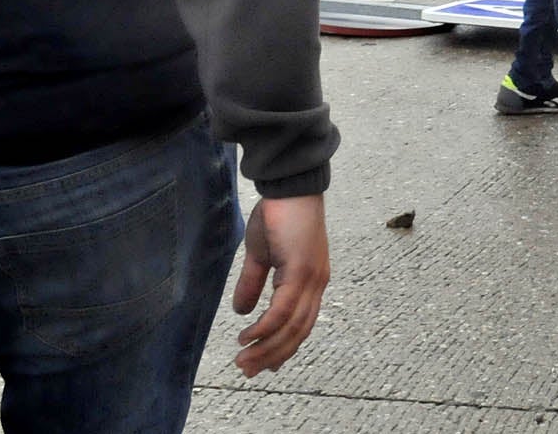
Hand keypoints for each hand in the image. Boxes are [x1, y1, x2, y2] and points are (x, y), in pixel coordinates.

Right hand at [231, 195, 329, 375]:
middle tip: (247, 371)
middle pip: (298, 332)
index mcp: (310, 282)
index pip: (300, 325)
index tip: (263, 367)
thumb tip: (240, 311)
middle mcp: (316, 284)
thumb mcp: (261, 256)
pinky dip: (266, 327)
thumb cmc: (278, 216)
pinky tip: (247, 337)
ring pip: (292, 326)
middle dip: (272, 355)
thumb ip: (254, 283)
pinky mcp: (301, 270)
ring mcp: (312, 278)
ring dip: (266, 348)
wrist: (289, 187)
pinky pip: (283, 309)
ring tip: (243, 361)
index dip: (282, 347)